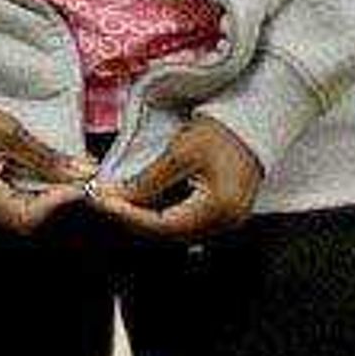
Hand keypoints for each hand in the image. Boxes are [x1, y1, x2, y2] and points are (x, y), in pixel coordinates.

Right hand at [0, 96, 94, 233]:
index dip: (56, 202)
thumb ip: (46, 159)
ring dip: (31, 194)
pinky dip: (13, 190)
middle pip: (20, 217)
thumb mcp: (9, 133)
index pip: (28, 216)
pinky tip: (17, 171)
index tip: (76, 185)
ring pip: (8, 211)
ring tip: (40, 170)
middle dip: (47, 198)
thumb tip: (79, 172)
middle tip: (64, 176)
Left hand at [89, 115, 261, 243]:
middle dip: (134, 218)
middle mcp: (225, 223)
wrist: (251, 124)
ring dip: (145, 217)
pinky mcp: (221, 214)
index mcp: (219, 210)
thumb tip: (119, 197)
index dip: (129, 215)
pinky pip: (185, 221)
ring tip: (118, 201)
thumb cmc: (221, 133)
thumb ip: (150, 181)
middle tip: (105, 202)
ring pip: (175, 229)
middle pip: (169, 232)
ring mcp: (225, 221)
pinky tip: (141, 202)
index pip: (164, 224)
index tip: (103, 202)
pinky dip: (160, 213)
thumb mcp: (181, 153)